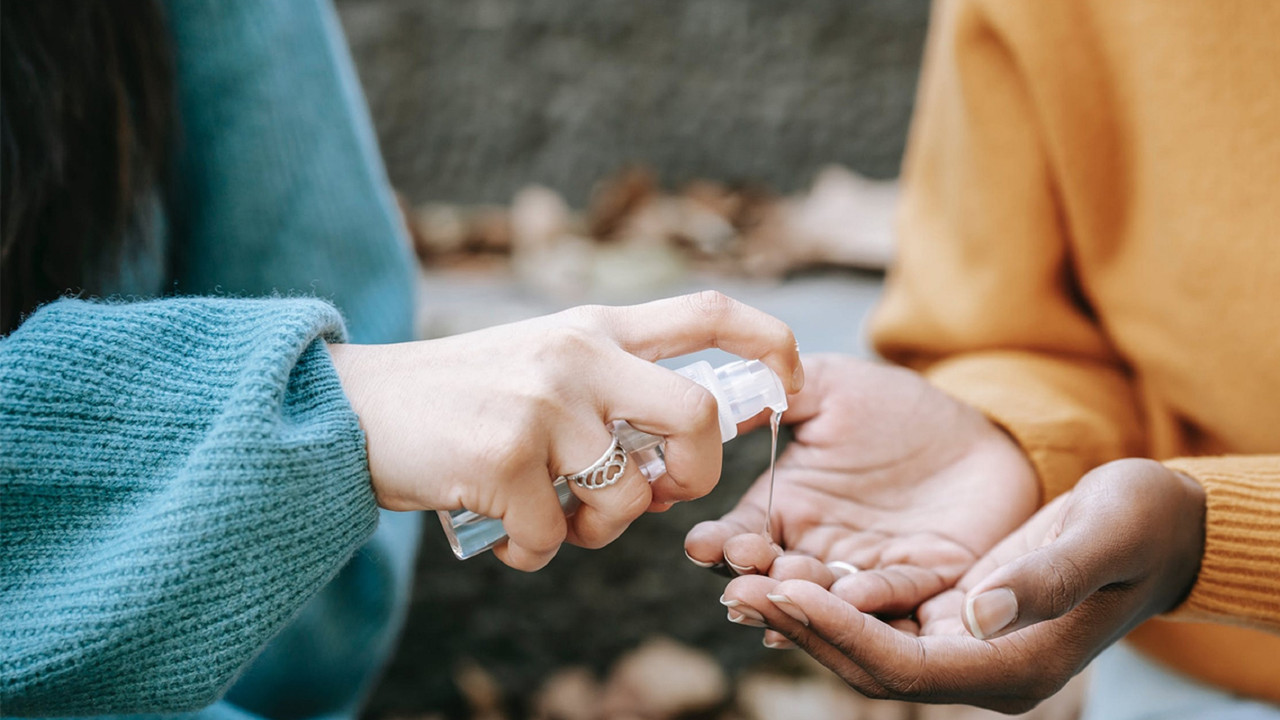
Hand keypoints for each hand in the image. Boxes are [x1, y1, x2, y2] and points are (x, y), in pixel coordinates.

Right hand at [329, 291, 801, 570]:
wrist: (355, 407)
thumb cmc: (460, 398)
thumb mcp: (541, 364)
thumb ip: (609, 392)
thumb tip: (669, 473)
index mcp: (594, 327)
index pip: (708, 311)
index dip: (770, 342)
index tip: (794, 381)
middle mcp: (577, 355)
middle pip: (697, 415)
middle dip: (699, 473)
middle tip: (665, 493)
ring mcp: (541, 405)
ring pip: (627, 498)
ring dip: (598, 531)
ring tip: (554, 520)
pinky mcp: (501, 460)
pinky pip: (552, 540)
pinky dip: (534, 554)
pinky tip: (504, 536)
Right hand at [685, 354, 1038, 615]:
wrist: (980, 431)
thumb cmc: (898, 407)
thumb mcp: (829, 386)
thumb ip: (772, 395)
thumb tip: (712, 403)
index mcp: (787, 507)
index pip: (742, 533)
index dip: (721, 543)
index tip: (705, 546)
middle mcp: (818, 549)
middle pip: (775, 577)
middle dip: (756, 581)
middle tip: (741, 582)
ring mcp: (867, 570)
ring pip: (828, 596)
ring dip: (806, 597)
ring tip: (789, 587)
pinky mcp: (924, 583)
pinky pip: (895, 596)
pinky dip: (870, 601)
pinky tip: (848, 598)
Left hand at [720, 458, 1205, 712]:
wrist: (1160, 527)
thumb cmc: (1141, 523)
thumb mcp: (1104, 535)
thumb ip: (1045, 576)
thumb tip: (974, 611)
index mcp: (1015, 664)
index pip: (906, 666)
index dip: (842, 632)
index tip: (785, 591)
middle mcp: (984, 668)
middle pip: (872, 666)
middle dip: (804, 628)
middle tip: (737, 586)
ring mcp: (967, 649)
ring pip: (867, 647)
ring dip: (806, 617)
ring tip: (743, 579)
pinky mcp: (955, 620)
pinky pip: (878, 623)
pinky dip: (832, 602)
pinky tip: (787, 572)